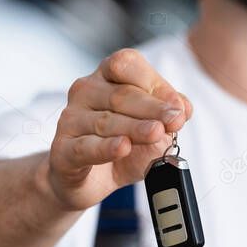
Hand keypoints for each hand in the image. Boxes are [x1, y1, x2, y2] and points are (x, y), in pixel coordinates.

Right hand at [44, 48, 192, 210]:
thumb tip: (184, 107)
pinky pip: (86, 147)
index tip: (177, 107)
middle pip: (120, 95)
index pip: (126, 65)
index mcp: (106, 76)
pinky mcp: (62, 150)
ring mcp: (70, 120)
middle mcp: (85, 91)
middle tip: (175, 121)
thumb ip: (168, 115)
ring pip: (106, 121)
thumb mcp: (153, 129)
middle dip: (152, 108)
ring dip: (135, 128)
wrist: (88, 182)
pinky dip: (106, 147)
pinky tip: (123, 147)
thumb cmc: (122, 147)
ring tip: (156, 133)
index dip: (155, 83)